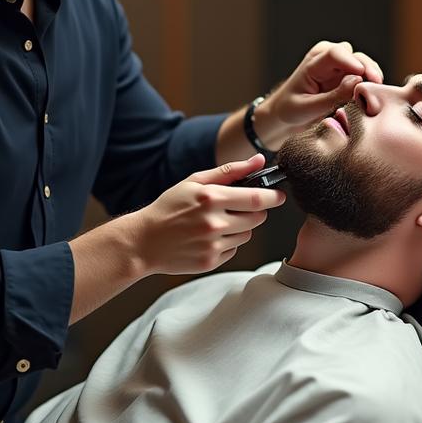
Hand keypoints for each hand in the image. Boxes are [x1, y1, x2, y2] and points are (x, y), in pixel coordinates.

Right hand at [124, 154, 285, 275]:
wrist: (143, 241)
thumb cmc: (169, 207)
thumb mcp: (195, 182)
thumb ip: (230, 171)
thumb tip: (259, 161)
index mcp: (211, 198)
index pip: (258, 199)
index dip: (273, 197)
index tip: (278, 195)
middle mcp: (214, 223)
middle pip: (257, 218)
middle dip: (255, 212)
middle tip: (238, 208)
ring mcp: (212, 244)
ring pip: (247, 235)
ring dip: (241, 228)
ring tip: (217, 223)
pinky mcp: (210, 261)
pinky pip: (234, 250)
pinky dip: (227, 244)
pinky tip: (208, 238)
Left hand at [257, 40, 383, 147]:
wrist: (286, 114)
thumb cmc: (292, 110)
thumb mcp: (309, 108)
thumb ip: (333, 96)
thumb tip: (358, 81)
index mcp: (313, 64)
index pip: (334, 54)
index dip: (351, 61)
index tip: (363, 74)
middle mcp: (327, 59)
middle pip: (352, 55)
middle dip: (366, 67)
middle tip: (377, 84)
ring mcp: (338, 66)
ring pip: (362, 61)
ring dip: (370, 73)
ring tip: (376, 90)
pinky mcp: (346, 75)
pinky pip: (364, 73)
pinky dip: (370, 80)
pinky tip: (372, 92)